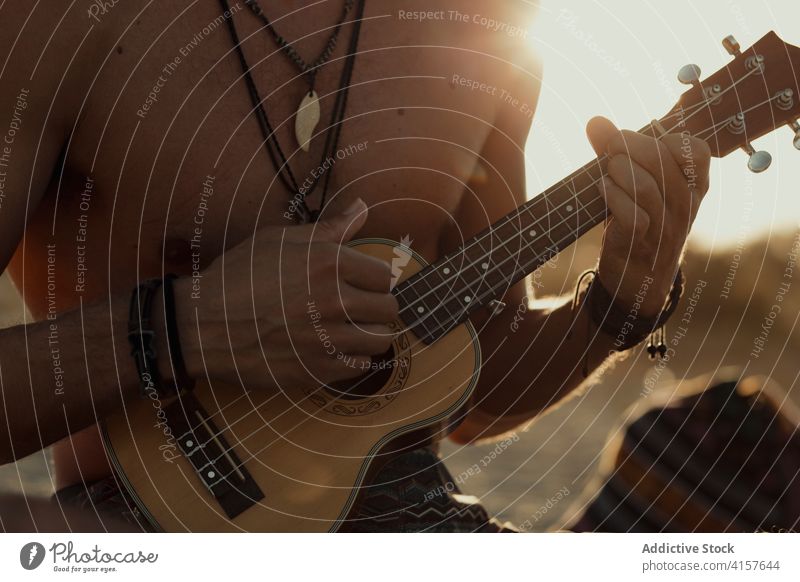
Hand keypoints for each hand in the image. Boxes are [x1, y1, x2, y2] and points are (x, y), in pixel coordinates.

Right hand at [175, 199, 398, 390]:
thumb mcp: (280, 240)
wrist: (204, 324)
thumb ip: (330, 228)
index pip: (384, 275)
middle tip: (358, 307)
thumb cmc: (240, 276)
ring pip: (379, 340)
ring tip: (348, 329)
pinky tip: (332, 349)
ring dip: (368, 334)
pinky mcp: (317, 370)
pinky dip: (351, 360)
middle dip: (376, 307)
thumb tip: (362, 208)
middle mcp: (334, 300)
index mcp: (329, 263)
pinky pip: (359, 367)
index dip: (373, 279)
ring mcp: (327, 339)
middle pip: (389, 309)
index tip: (360, 284)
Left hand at [586, 116, 710, 316]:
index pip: (696, 150)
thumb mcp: (638, 186)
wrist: (639, 278)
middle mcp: (685, 205)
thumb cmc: (639, 221)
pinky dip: (613, 196)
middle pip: (662, 160)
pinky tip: (603, 190)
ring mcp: (666, 226)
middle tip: (611, 146)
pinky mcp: (642, 243)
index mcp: (694, 186)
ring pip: (646, 186)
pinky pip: (632, 214)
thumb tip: (595, 121)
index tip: (639, 142)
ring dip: (618, 170)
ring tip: (607, 170)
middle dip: (629, 145)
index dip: (665, 138)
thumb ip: (618, 152)